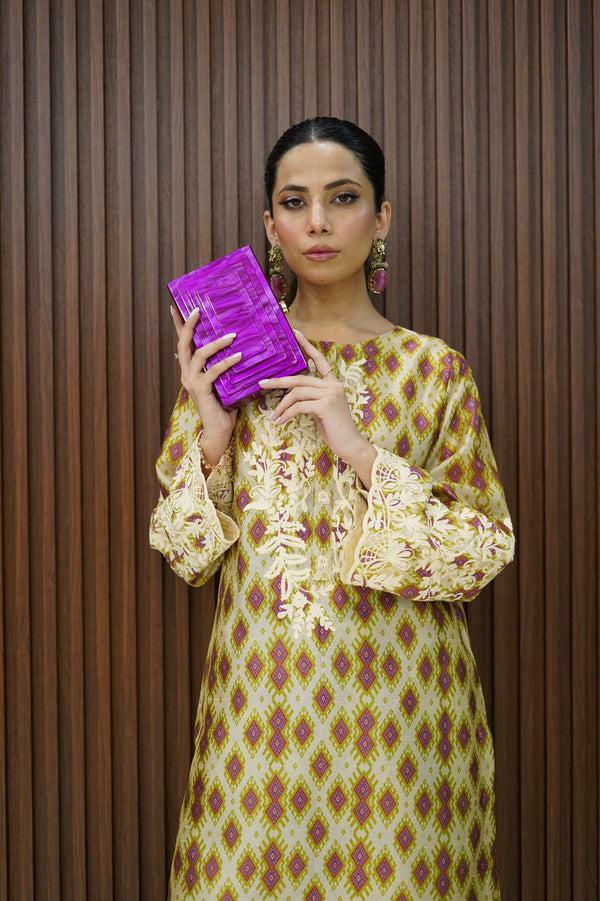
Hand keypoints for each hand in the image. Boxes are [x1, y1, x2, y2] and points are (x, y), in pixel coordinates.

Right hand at [172, 306, 238, 463]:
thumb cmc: (224, 405)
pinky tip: (238, 356)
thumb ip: (225, 366)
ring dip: (215, 343)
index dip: (179, 325)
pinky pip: (212, 372)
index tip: (176, 307)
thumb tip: (242, 345)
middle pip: (183, 344)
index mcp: (189, 369)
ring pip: (199, 355)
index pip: (182, 343)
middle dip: (189, 325)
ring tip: (232, 335)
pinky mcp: (201, 391)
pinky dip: (225, 362)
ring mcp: (192, 382)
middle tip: (197, 309)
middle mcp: (186, 373)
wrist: (219, 430)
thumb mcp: (224, 381)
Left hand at [258, 331, 375, 486]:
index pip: (320, 359)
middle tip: (261, 383)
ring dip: (281, 406)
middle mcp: (333, 385)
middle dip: (278, 381)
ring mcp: (330, 394)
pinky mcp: (325, 406)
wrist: (351, 445)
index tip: (295, 333)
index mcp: (333, 383)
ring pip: (297, 393)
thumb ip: (312, 398)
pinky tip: (280, 422)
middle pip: (299, 378)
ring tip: (274, 416)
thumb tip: (291, 396)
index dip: (307, 346)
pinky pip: (299, 406)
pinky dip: (287, 414)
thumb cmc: (335, 429)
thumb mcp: (322, 409)